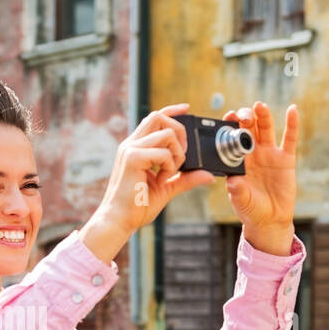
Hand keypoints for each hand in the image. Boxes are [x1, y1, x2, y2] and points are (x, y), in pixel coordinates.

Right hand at [93, 104, 216, 233]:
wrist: (119, 221)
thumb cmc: (137, 206)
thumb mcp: (167, 189)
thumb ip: (186, 179)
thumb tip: (208, 175)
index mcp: (135, 148)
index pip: (153, 118)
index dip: (171, 110)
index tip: (187, 108)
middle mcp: (131, 145)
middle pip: (159, 117)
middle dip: (180, 131)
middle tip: (182, 156)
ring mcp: (131, 150)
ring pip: (166, 133)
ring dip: (177, 153)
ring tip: (170, 172)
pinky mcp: (133, 158)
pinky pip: (163, 152)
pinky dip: (170, 166)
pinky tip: (162, 180)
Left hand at [223, 102, 299, 254]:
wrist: (270, 219)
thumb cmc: (251, 209)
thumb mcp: (241, 201)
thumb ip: (237, 191)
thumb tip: (233, 181)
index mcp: (238, 160)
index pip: (232, 137)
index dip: (230, 125)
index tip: (228, 117)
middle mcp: (252, 153)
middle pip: (249, 128)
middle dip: (245, 118)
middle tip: (244, 115)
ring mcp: (269, 154)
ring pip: (266, 129)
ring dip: (263, 116)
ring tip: (259, 106)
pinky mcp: (286, 158)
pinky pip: (290, 138)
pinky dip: (292, 124)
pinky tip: (293, 109)